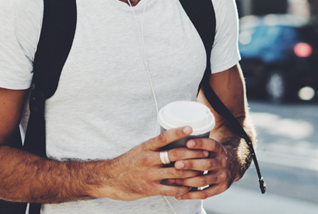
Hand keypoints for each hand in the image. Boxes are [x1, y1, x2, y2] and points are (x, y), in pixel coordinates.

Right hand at [95, 126, 210, 200]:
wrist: (111, 180)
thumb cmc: (129, 163)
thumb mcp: (140, 150)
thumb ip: (156, 147)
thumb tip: (175, 139)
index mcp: (145, 147)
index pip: (164, 137)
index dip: (178, 132)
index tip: (191, 127)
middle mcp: (148, 160)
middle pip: (175, 154)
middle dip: (193, 154)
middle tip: (206, 152)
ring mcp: (149, 175)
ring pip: (176, 172)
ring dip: (192, 171)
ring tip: (204, 169)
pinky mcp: (150, 189)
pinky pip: (171, 189)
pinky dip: (183, 187)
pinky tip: (191, 186)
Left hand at [163, 137, 233, 199]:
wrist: (234, 164)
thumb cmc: (213, 152)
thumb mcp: (211, 143)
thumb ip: (199, 136)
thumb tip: (187, 120)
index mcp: (220, 149)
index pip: (211, 144)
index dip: (200, 143)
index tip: (187, 142)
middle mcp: (223, 162)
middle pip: (206, 164)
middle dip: (190, 164)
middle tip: (176, 164)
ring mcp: (223, 176)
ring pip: (204, 180)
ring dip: (187, 181)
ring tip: (172, 180)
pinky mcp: (221, 188)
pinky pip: (205, 194)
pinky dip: (191, 195)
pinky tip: (179, 194)